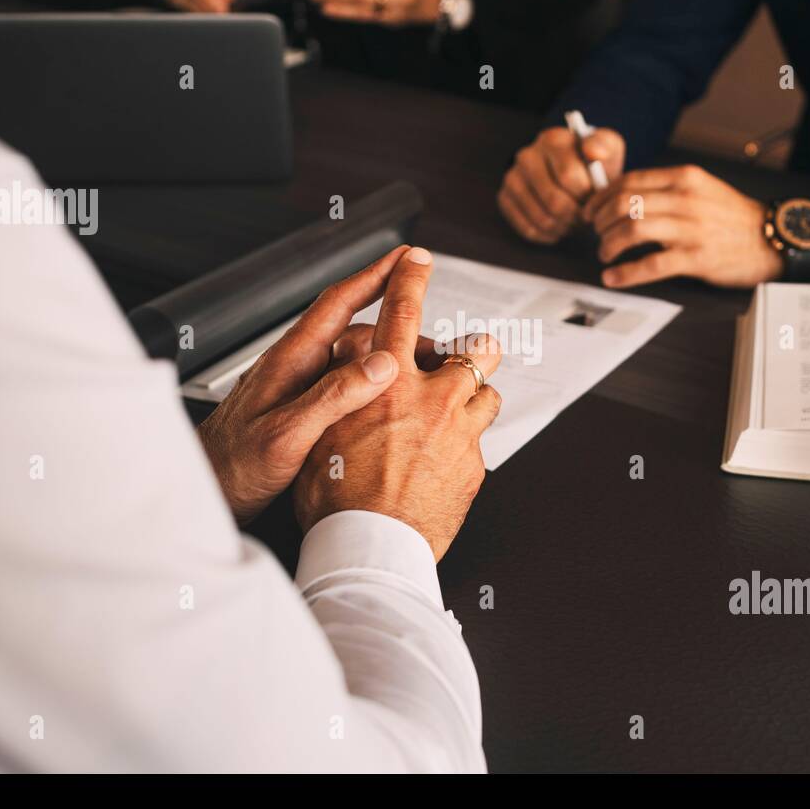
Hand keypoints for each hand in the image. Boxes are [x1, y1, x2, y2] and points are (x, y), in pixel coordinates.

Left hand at [197, 247, 409, 524]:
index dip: (374, 275)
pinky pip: (347, 390)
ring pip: (354, 363)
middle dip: (399, 331)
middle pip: (355, 334)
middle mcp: (295, 369)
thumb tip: (381, 364)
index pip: (337, 303)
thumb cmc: (231, 468)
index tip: (405, 258)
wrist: (202, 496)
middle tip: (436, 347)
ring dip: (390, 366)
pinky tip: (391, 409)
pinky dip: (375, 391)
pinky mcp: (301, 413)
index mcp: (289, 362)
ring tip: (423, 380)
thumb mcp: (286, 434)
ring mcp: (298, 390)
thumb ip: (333, 397)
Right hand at [294, 248, 502, 560]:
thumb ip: (340, 393)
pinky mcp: (474, 466)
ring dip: (475, 398)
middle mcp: (432, 401)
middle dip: (472, 347)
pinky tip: (446, 460)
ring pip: (487, 395)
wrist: (372, 548)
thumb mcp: (321, 431)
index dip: (411, 277)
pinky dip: (466, 444)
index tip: (419, 259)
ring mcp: (459, 432)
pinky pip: (480, 443)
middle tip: (465, 352)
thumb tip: (344, 370)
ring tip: (458, 412)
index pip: (402, 310)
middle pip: (473, 350)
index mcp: (388, 384)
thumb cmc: (338, 498)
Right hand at [497, 126, 625, 244]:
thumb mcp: (607, 149)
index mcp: (552, 139)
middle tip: (585, 219)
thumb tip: (593, 153)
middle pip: (554, 201)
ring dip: (563, 228)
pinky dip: (547, 235)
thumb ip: (605, 146)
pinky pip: (527, 228)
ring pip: (541, 218)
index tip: (595, 200)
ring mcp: (512, 177)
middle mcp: (527, 155)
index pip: (569, 177)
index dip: (586, 197)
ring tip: (574, 224)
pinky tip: (559, 229)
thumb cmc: (592, 164)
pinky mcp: (504, 198)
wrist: (570, 173)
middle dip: (575, 216)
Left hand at [584, 165, 780, 288]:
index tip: (592, 212)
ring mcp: (691, 229)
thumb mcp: (701, 189)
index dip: (602, 198)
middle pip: (624, 204)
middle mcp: (686, 199)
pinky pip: (651, 264)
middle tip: (596, 234)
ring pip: (633, 230)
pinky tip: (613, 278)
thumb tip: (624, 197)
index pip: (629, 182)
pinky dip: (626, 273)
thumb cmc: (732, 218)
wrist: (770, 239)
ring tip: (605, 254)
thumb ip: (667, 190)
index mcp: (684, 178)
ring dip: (609, 244)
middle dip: (601, 221)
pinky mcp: (696, 258)